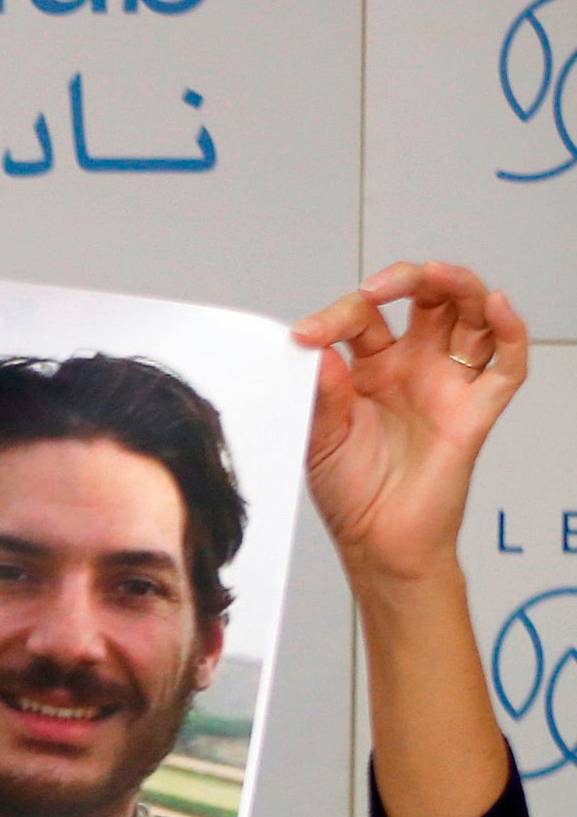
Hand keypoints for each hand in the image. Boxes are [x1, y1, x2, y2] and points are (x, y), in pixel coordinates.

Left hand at [293, 260, 529, 589]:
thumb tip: (316, 350)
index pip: (362, 317)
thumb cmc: (349, 492)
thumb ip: (322, 395)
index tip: (307, 336)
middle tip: (377, 289)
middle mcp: (413, 366)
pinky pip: (507, 363)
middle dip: (407, 279)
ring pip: (470, 315)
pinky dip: (509, 329)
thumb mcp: (319, 438)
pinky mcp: (477, 409)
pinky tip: (496, 305)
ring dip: (459, 286)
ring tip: (436, 275)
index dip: (336, 316)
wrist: (379, 541)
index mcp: (369, 368)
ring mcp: (448, 383)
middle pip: (427, 298)